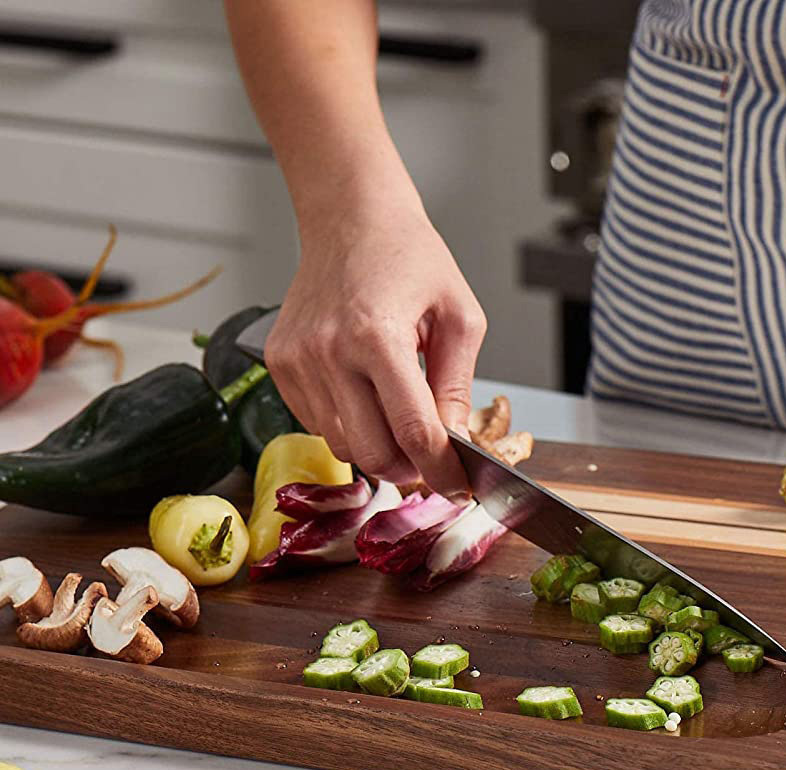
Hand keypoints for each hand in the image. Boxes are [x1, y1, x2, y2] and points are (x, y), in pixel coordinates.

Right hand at [264, 186, 485, 499]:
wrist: (350, 219)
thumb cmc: (409, 257)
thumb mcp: (459, 315)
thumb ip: (456, 384)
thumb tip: (453, 442)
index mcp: (378, 335)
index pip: (414, 431)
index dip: (441, 471)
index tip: (457, 488)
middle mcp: (329, 351)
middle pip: (371, 453)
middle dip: (407, 469)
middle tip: (429, 458)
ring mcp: (297, 360)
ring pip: (341, 446)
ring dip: (376, 447)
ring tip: (396, 412)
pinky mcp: (280, 364)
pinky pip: (316, 424)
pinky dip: (347, 425)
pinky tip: (364, 394)